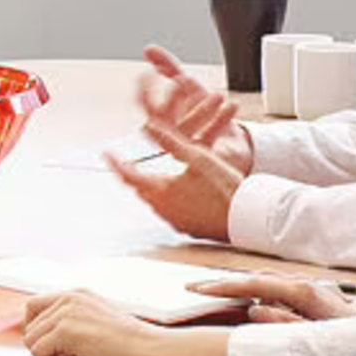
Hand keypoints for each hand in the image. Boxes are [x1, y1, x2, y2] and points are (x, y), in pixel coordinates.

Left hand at [18, 287, 231, 355]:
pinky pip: (39, 352)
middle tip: (68, 355)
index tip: (47, 343)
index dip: (35, 328)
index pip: (33, 305)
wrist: (150, 348)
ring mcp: (66, 313)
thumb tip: (42, 336)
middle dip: (43, 345)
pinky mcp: (66, 330)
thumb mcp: (96, 319)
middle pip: (29, 325)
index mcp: (76, 293)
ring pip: (31, 340)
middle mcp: (68, 298)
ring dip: (49, 355)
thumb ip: (71, 320)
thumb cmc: (129, 342)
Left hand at [108, 138, 243, 240]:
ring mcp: (176, 222)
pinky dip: (166, 200)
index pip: (130, 176)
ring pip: (155, 203)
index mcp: (162, 192)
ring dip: (150, 189)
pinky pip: (170, 213)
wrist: (249, 216)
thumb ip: (171, 141)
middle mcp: (164, 210)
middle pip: (141, 191)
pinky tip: (174, 195)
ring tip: (147, 177)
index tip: (107, 154)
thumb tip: (149, 126)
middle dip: (133, 176)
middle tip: (126, 165)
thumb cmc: (225, 186)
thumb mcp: (198, 157)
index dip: (117, 163)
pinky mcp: (189, 229)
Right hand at [137, 45, 246, 158]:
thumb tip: (149, 49)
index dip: (146, 90)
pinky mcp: (206, 157)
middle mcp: (169, 136)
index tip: (149, 73)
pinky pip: (211, 139)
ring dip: (200, 111)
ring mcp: (185, 148)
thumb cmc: (207, 117)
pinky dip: (221, 121)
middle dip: (170, 101)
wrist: (231, 143)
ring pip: (185, 132)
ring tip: (217, 95)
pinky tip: (231, 106)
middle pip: (161, 123)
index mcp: (162, 121)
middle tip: (181, 81)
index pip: (147, 106)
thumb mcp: (189, 88)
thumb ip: (169, 68)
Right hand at [183, 261, 355, 323]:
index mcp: (308, 294)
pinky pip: (277, 295)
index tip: (201, 289)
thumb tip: (256, 312)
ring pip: (267, 286)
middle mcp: (309, 289)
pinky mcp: (314, 304)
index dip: (226, 286)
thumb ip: (285, 325)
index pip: (258, 285)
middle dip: (225, 284)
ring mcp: (311, 295)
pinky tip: (245, 305)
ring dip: (239, 289)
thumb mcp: (319, 342)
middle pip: (259, 280)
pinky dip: (256, 296)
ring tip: (211, 293)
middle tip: (195, 289)